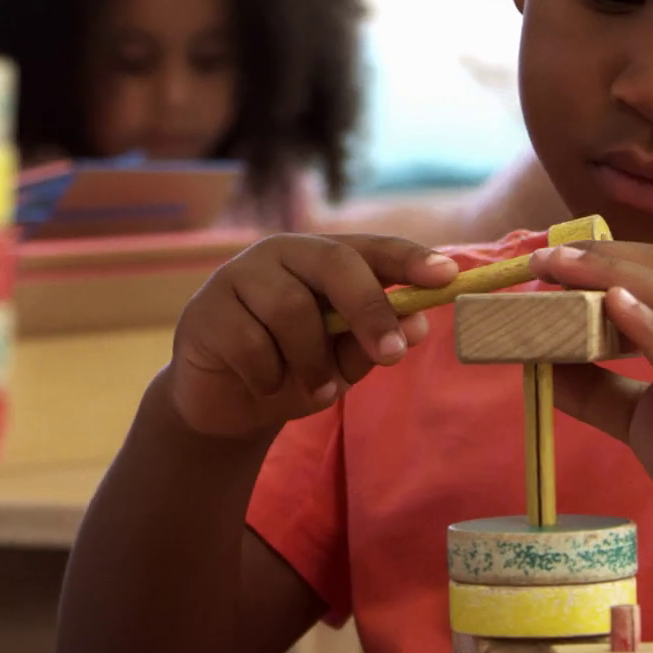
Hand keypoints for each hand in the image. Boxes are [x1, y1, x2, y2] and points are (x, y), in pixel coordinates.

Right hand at [167, 233, 457, 437]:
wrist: (226, 405)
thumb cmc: (293, 371)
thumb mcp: (342, 362)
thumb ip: (373, 341)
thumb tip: (417, 325)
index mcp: (320, 258)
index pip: (371, 247)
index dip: (409, 258)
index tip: (447, 276)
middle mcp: (280, 254)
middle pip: (333, 263)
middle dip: (368, 310)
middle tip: (391, 357)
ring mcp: (238, 277)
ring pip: (291, 309)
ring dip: (313, 363)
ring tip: (318, 393)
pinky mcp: (205, 311)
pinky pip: (251, 343)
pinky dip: (269, 376)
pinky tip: (266, 386)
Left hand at [532, 242, 652, 568]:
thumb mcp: (642, 420)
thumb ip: (599, 393)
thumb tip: (542, 369)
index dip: (602, 257)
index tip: (549, 258)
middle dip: (598, 255)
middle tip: (540, 257)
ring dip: (609, 274)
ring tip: (562, 264)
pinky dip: (647, 323)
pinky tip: (614, 302)